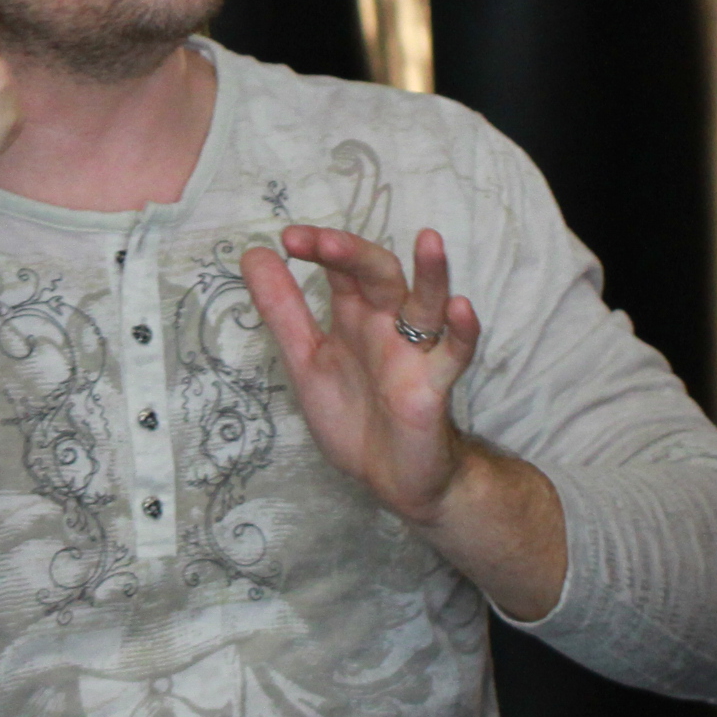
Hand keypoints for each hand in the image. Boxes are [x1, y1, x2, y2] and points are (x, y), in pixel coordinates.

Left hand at [242, 225, 480, 527]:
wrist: (390, 477)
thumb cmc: (352, 413)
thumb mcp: (306, 360)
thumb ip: (282, 310)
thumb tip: (253, 252)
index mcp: (355, 314)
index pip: (340, 268)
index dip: (318, 249)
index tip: (288, 239)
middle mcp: (388, 323)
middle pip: (379, 276)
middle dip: (354, 255)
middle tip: (323, 242)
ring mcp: (415, 352)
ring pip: (427, 304)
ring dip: (431, 274)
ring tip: (429, 240)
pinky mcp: (434, 387)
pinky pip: (454, 354)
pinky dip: (462, 332)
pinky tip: (461, 308)